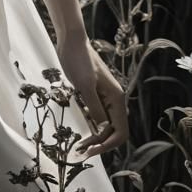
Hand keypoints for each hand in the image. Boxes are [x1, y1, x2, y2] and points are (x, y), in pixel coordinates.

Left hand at [56, 34, 128, 159]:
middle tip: (81, 151)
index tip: (92, 150)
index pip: (121, 131)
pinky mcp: (95, 94)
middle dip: (100, 144)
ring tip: (80, 146)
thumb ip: (95, 107)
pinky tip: (82, 132)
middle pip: (114, 131)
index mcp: (116, 98)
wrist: (71, 41)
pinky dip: (92, 126)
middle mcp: (115, 100)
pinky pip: (98, 116)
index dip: (108, 145)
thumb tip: (103, 129)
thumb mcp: (85, 85)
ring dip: (96, 137)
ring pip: (106, 125)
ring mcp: (105, 97)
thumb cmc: (78, 60)